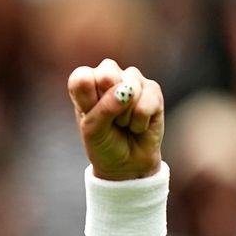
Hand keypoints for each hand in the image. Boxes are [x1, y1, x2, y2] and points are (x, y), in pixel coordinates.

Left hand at [69, 59, 165, 180]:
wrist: (127, 162)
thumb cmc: (104, 142)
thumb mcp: (93, 130)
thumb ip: (103, 108)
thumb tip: (128, 90)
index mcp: (86, 80)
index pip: (82, 77)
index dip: (87, 101)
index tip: (89, 115)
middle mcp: (109, 73)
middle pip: (106, 75)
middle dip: (107, 105)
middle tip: (109, 119)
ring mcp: (132, 79)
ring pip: (129, 90)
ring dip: (124, 116)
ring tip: (123, 122)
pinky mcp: (153, 89)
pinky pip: (145, 105)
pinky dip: (139, 123)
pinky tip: (138, 124)